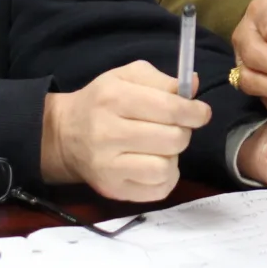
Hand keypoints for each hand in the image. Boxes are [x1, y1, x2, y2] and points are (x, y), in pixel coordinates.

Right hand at [40, 61, 210, 201]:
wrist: (64, 134)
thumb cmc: (102, 100)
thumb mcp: (127, 76)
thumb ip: (162, 79)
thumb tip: (194, 85)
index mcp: (115, 98)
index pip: (168, 108)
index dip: (194, 111)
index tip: (201, 113)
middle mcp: (109, 133)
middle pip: (172, 138)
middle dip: (184, 132)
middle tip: (177, 128)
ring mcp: (108, 166)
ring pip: (165, 167)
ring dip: (173, 157)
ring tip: (163, 148)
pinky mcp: (112, 189)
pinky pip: (156, 191)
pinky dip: (166, 179)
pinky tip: (156, 165)